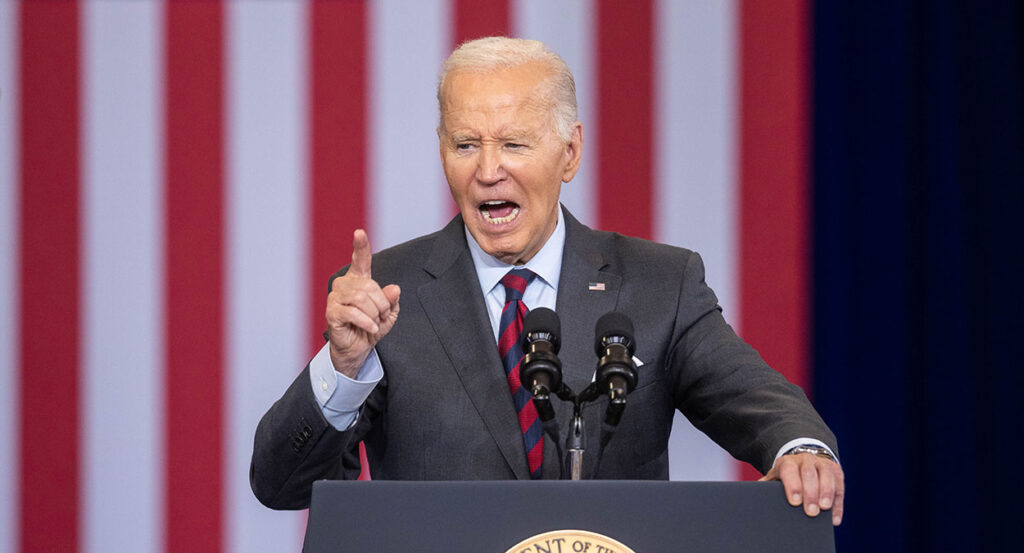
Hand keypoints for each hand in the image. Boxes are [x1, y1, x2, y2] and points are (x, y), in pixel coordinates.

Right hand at [325, 229, 400, 377]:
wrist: (358, 349)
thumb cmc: (371, 327)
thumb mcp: (388, 313)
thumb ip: (392, 300)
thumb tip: (394, 288)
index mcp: (358, 280)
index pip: (360, 259)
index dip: (360, 246)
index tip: (359, 232)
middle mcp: (344, 285)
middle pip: (369, 286)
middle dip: (382, 304)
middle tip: (382, 316)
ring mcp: (335, 297)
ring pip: (362, 299)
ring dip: (374, 314)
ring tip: (374, 323)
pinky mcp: (331, 312)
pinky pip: (353, 312)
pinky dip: (366, 322)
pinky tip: (370, 328)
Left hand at [760, 453, 844, 525]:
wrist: (803, 460)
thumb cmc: (786, 476)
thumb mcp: (775, 477)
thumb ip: (766, 485)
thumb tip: (752, 495)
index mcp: (787, 462)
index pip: (790, 470)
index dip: (793, 485)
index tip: (794, 502)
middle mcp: (806, 460)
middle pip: (809, 474)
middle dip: (810, 493)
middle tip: (811, 512)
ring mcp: (822, 464)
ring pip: (827, 476)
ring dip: (826, 493)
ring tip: (824, 509)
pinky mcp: (836, 471)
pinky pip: (840, 487)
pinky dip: (838, 504)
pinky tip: (835, 519)